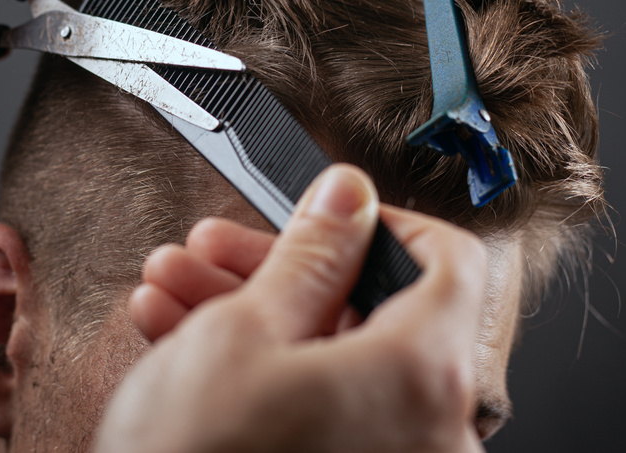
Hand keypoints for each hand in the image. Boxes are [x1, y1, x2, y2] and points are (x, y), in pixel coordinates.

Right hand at [95, 165, 487, 452]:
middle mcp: (428, 432)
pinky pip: (319, 410)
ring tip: (176, 292)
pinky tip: (184, 340)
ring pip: (330, 361)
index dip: (381, 225)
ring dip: (250, 314)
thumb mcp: (243, 332)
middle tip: (215, 251)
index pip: (450, 262)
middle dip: (278, 268)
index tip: (327, 216)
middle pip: (371, 312)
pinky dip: (261, 373)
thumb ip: (312, 252)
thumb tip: (349, 196)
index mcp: (420, 377)